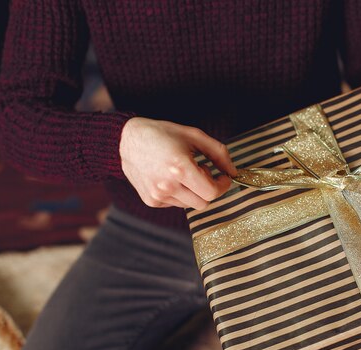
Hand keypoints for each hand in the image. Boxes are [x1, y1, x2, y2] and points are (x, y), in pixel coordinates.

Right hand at [119, 117, 236, 209]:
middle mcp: (167, 185)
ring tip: (185, 172)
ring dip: (194, 191)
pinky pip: (176, 204)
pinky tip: (171, 177)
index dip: (222, 186)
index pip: (212, 192)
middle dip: (209, 189)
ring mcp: (157, 195)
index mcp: (180, 168)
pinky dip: (180, 193)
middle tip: (203, 172)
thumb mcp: (194, 135)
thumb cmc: (162, 134)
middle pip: (203, 202)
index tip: (223, 177)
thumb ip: (219, 153)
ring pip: (191, 204)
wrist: (126, 139)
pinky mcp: (151, 200)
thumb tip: (233, 171)